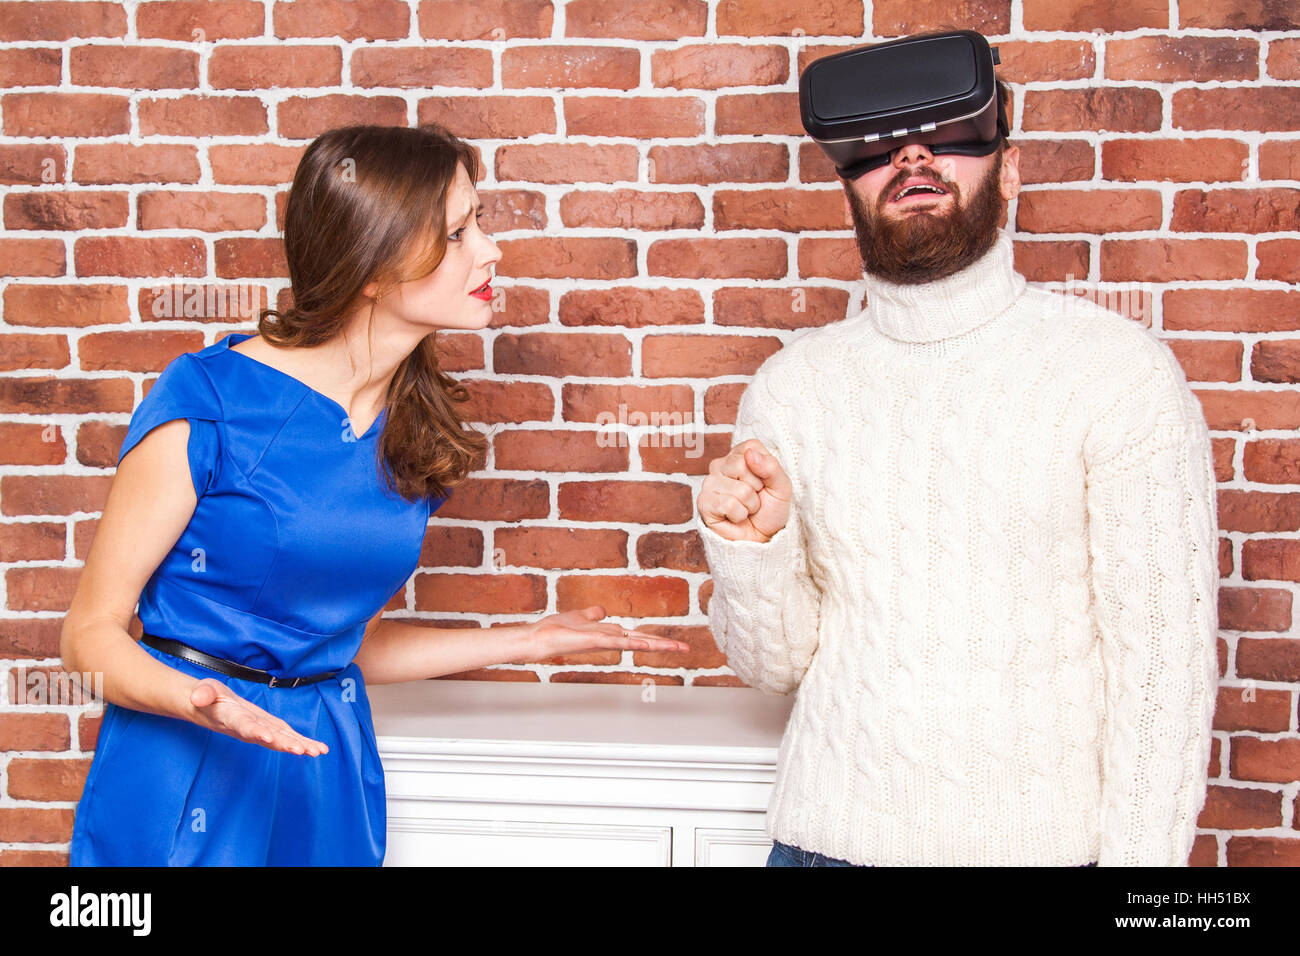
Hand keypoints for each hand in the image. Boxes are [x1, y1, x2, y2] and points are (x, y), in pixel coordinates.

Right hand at [186, 678, 328, 755]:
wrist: (208, 708)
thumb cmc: (207, 697)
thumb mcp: (203, 690)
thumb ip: (202, 693)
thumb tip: (197, 697)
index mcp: (231, 719)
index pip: (244, 726)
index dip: (255, 732)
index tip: (267, 737)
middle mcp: (247, 729)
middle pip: (267, 738)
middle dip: (284, 743)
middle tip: (300, 750)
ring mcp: (259, 730)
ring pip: (280, 740)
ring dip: (298, 746)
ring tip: (316, 751)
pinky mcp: (268, 728)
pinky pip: (286, 736)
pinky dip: (301, 742)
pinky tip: (317, 749)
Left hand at [518, 606, 690, 661]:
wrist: (539, 639)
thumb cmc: (556, 630)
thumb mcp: (579, 616)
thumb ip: (592, 614)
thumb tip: (603, 611)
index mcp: (608, 634)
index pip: (637, 636)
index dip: (655, 639)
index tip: (673, 643)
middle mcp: (609, 639)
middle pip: (642, 641)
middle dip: (664, 645)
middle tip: (685, 648)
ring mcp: (603, 641)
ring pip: (635, 642)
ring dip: (657, 644)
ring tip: (677, 647)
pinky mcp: (594, 640)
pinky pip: (618, 641)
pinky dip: (634, 643)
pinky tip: (647, 644)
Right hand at [697, 438, 791, 542]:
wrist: (761, 539)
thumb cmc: (769, 511)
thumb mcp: (781, 487)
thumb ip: (771, 467)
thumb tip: (751, 454)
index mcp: (740, 455)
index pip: (751, 448)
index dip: (764, 469)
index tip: (763, 483)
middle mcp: (721, 465)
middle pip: (742, 466)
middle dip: (756, 488)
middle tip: (753, 498)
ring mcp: (710, 483)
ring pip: (739, 489)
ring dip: (749, 505)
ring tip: (745, 509)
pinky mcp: (704, 502)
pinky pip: (729, 505)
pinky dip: (739, 515)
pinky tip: (735, 517)